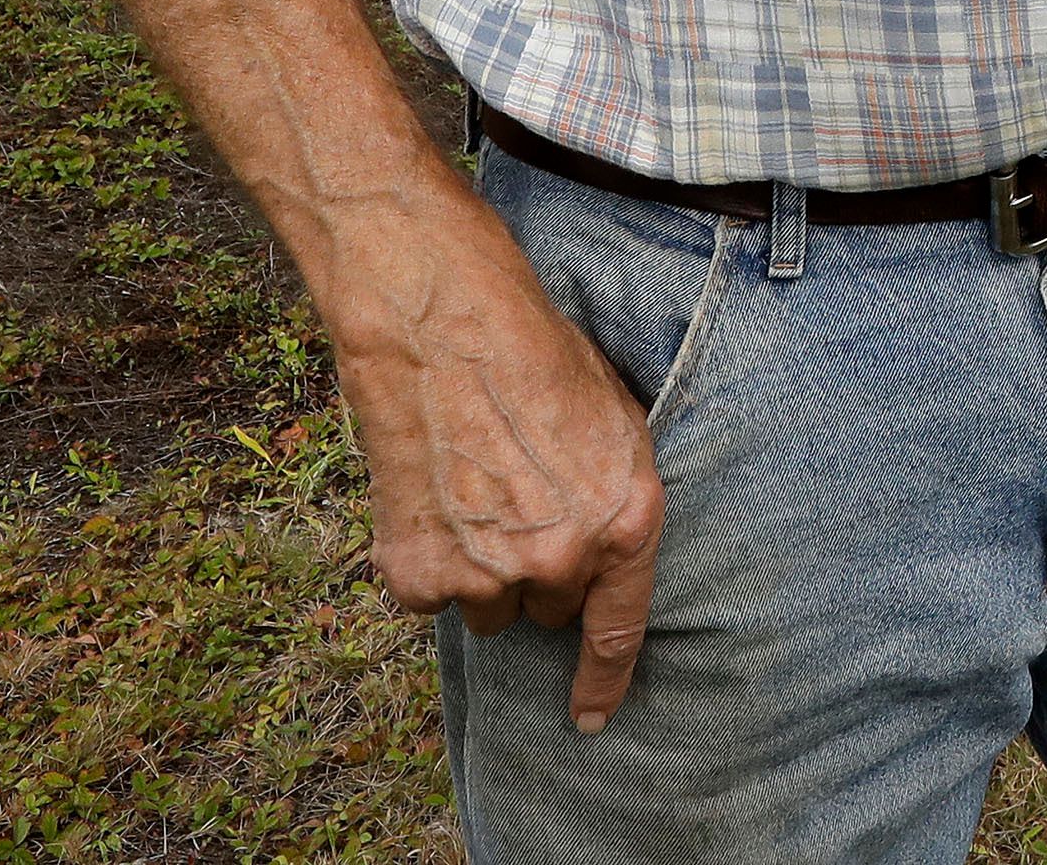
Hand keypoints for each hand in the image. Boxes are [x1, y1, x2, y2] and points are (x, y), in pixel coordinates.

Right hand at [330, 198, 666, 734]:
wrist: (443, 328)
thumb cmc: (536, 357)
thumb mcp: (614, 422)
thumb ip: (611, 499)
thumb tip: (602, 549)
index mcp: (625, 522)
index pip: (621, 629)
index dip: (605, 681)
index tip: (590, 719)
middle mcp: (561, 562)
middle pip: (548, 607)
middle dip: (535, 569)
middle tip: (514, 500)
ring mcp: (487, 573)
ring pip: (485, 604)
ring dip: (478, 566)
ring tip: (469, 487)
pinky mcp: (421, 575)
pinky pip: (428, 592)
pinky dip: (426, 556)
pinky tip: (429, 493)